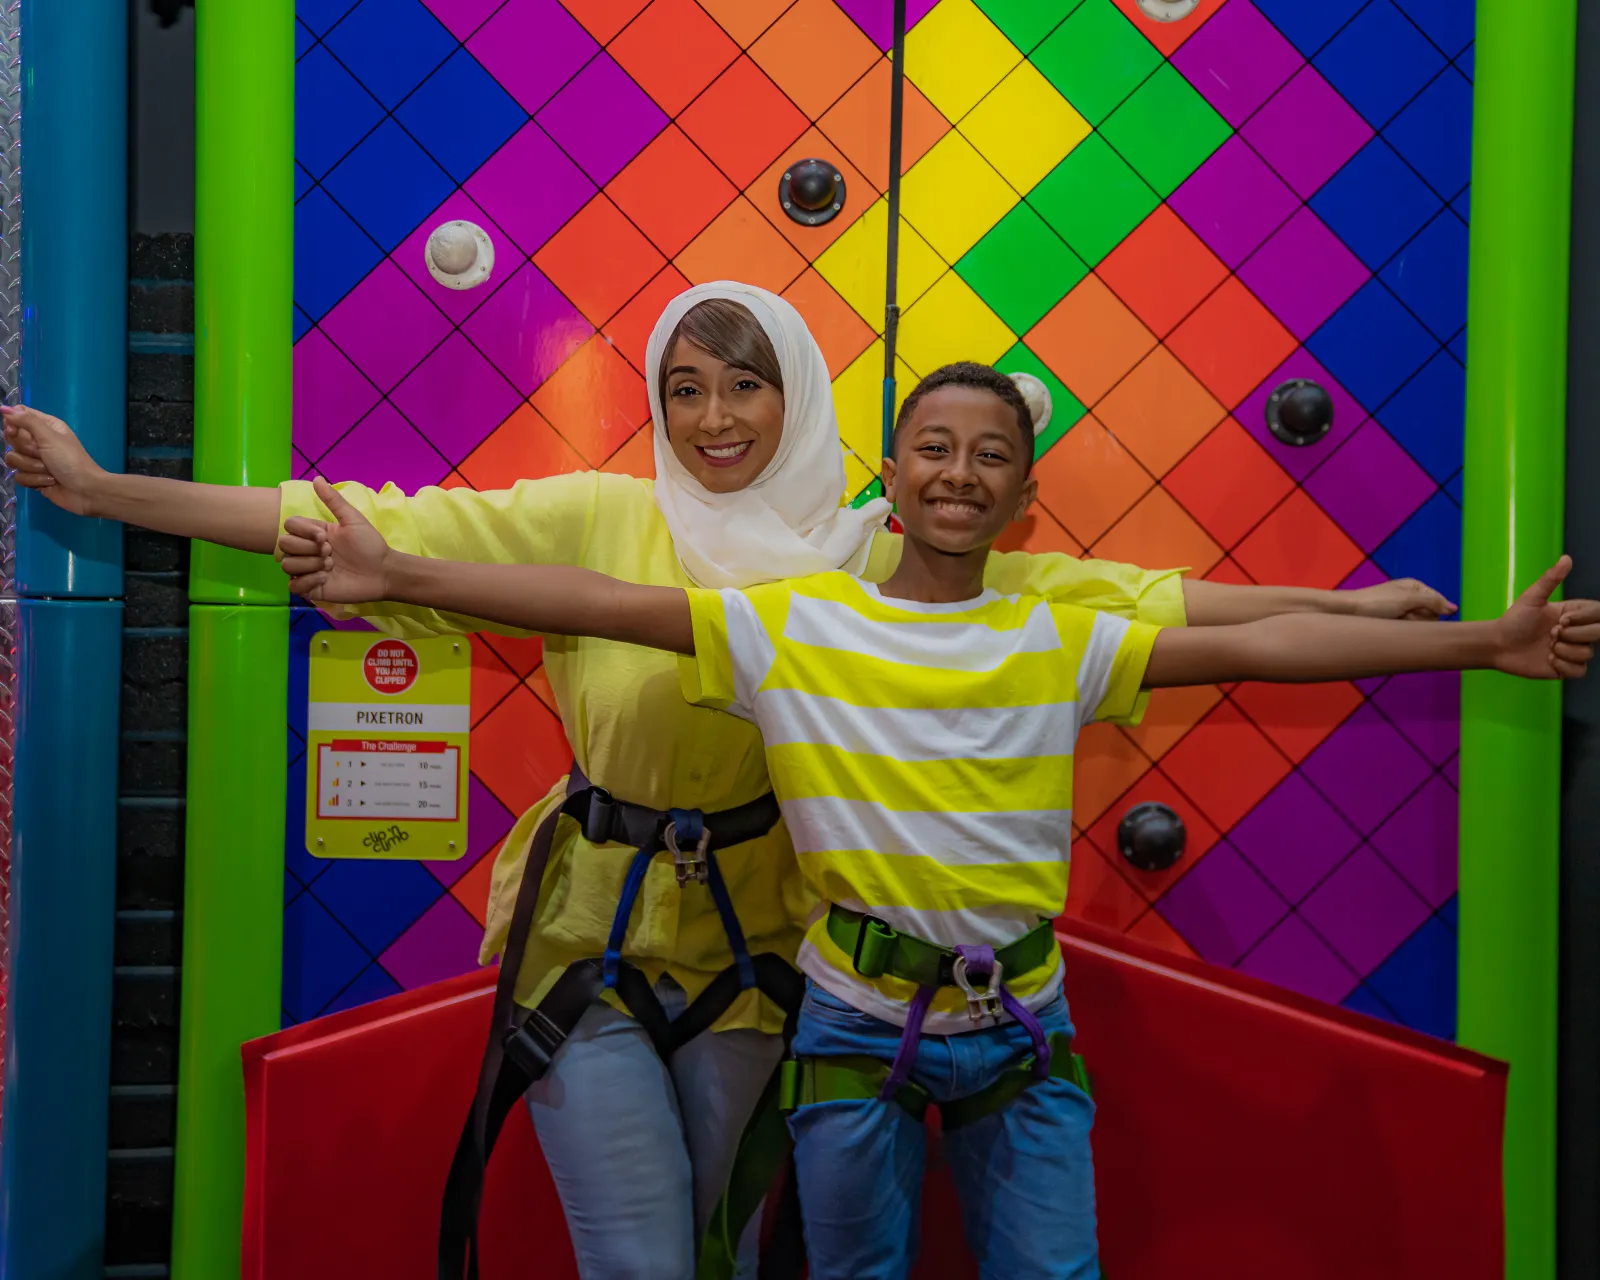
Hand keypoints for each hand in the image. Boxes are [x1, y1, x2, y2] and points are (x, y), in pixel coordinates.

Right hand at [2, 404, 106, 515]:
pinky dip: (35, 480)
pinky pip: (20, 476)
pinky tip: (50, 482)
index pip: (20, 415)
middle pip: (13, 438)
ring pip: (14, 459)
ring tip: (49, 470)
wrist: (86, 490)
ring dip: (32, 466)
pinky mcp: (34, 477)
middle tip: (41, 453)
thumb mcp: (50, 437)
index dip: (13, 423)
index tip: (14, 431)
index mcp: (47, 427)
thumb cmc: (71, 460)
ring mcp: (36, 460)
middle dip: (26, 449)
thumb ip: (27, 421)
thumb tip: (4, 408)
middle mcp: (40, 441)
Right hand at [279, 477, 393, 603]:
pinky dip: (308, 581)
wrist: (383, 572)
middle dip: (307, 548)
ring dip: (310, 565)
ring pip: (287, 565)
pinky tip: (326, 579)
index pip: (289, 525)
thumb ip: (334, 500)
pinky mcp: (312, 588)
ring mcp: (308, 570)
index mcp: (314, 532)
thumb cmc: (370, 545)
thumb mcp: (353, 519)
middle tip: (330, 552)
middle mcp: (308, 550)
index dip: (303, 530)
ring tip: (331, 567)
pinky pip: (293, 586)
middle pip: (284, 545)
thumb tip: (316, 478)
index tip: (324, 536)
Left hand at [1350, 577, 1457, 620]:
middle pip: (1431, 615)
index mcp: (1416, 586)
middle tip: (1403, 616)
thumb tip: (1454, 608)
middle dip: (1420, 618)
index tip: (1418, 613)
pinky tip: (1391, 627)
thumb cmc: (1376, 602)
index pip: (1439, 602)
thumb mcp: (1407, 599)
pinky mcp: (1394, 622)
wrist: (1348, 611)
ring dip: (1410, 624)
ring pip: (1420, 624)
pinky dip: (1402, 629)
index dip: (1434, 611)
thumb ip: (1432, 602)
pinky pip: (1408, 629)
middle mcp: (1411, 597)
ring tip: (1394, 620)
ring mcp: (1402, 610)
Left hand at [1493, 556, 1595, 678]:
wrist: (1498, 645)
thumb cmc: (1514, 620)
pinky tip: (1548, 660)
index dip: (1583, 619)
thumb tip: (1567, 558)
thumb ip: (1551, 579)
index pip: (1599, 613)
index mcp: (1573, 613)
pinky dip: (1563, 666)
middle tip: (1551, 634)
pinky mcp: (1566, 668)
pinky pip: (1580, 671)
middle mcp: (1577, 631)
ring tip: (1546, 647)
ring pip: (1587, 653)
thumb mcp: (1532, 598)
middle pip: (1599, 633)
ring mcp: (1572, 650)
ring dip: (1564, 651)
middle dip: (1574, 635)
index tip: (1560, 620)